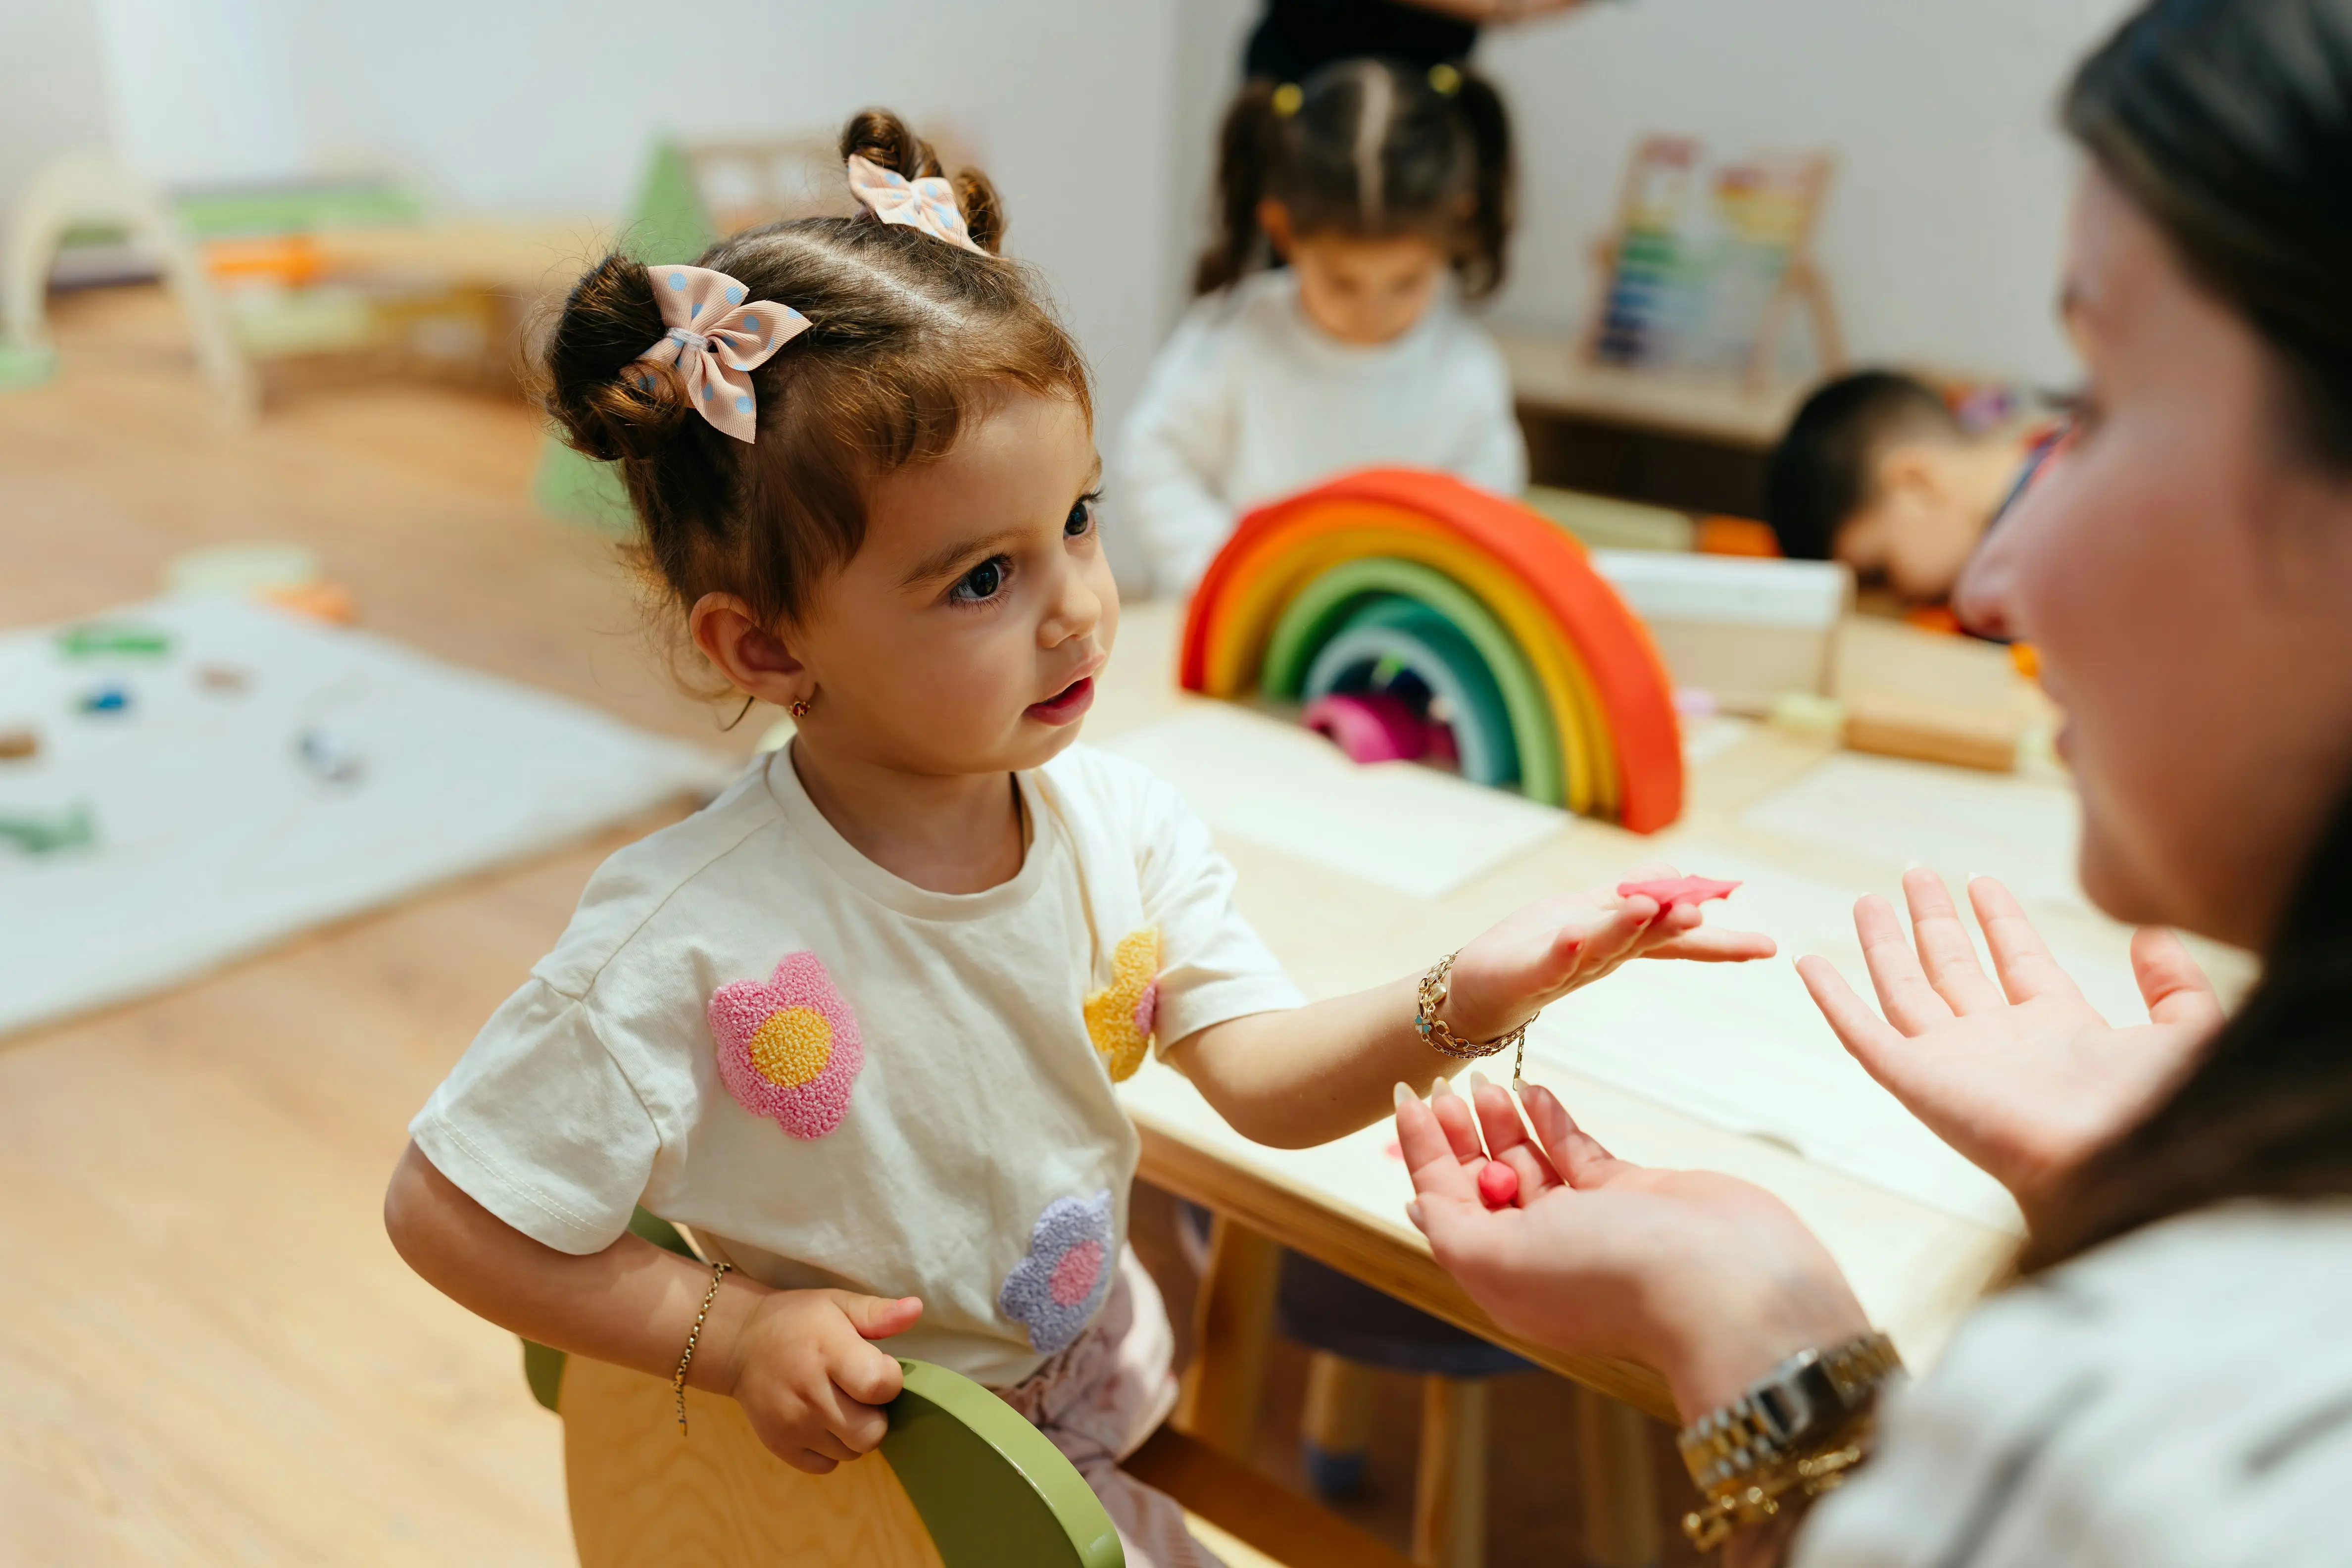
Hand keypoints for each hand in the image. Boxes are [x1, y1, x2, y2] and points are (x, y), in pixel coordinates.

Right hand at [720, 1288, 922, 1472]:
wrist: (740, 1342)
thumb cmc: (798, 1321)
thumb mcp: (838, 1304)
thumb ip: (879, 1313)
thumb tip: (916, 1309)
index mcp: (827, 1352)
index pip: (878, 1386)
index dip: (890, 1380)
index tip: (877, 1366)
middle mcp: (808, 1394)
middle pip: (870, 1433)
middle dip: (876, 1414)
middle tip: (860, 1393)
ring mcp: (791, 1425)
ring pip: (851, 1452)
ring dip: (854, 1432)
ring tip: (840, 1404)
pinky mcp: (779, 1446)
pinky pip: (826, 1465)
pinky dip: (831, 1449)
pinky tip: (822, 1421)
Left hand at [1396, 1078, 1865, 1418]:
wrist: (1727, 1285)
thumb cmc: (1611, 1277)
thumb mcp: (1503, 1262)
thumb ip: (1453, 1229)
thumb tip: (1416, 1201)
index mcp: (1504, 1278)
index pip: (1446, 1205)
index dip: (1422, 1151)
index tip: (1406, 1093)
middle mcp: (1543, 1253)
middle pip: (1483, 1184)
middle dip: (1458, 1134)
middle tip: (1444, 1080)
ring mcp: (1590, 1223)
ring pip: (1529, 1163)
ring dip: (1502, 1121)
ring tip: (1483, 1078)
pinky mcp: (1633, 1195)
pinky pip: (1577, 1153)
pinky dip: (1553, 1122)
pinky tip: (1533, 1089)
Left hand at [1442, 861, 1775, 1039]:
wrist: (1476, 993)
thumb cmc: (1534, 950)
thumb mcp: (1590, 915)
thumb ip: (1632, 896)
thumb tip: (1679, 876)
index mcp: (1620, 940)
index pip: (1677, 939)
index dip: (1721, 943)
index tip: (1768, 948)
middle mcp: (1600, 955)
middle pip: (1645, 938)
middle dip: (1672, 925)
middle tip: (1702, 914)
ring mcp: (1565, 965)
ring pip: (1603, 944)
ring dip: (1626, 927)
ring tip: (1648, 908)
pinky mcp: (1528, 972)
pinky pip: (1550, 959)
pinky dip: (1565, 947)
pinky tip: (1576, 934)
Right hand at [1797, 869, 2221, 1210]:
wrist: (2115, 1163)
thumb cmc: (2158, 1112)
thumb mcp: (2188, 1035)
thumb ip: (2177, 987)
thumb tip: (2150, 934)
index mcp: (2059, 1032)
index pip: (2018, 960)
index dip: (1999, 919)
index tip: (1981, 880)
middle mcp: (1999, 1043)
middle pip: (1955, 968)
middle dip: (1935, 919)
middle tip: (1914, 874)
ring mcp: (1953, 1062)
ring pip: (1906, 990)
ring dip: (1885, 945)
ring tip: (1868, 899)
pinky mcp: (1915, 1080)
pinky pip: (1863, 1034)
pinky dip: (1834, 999)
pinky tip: (1811, 964)